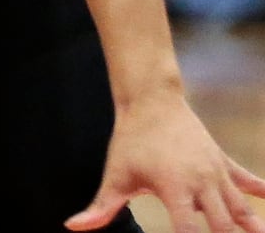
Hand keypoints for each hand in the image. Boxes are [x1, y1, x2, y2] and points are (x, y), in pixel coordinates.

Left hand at [66, 90, 264, 231]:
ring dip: (251, 225)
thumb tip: (73, 226)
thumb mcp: (115, 174)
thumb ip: (101, 206)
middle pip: (224, 224)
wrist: (150, 99)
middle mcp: (201, 182)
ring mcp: (215, 171)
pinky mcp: (222, 161)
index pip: (188, 231)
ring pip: (240, 206)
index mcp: (175, 188)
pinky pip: (246, 179)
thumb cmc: (130, 140)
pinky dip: (259, 189)